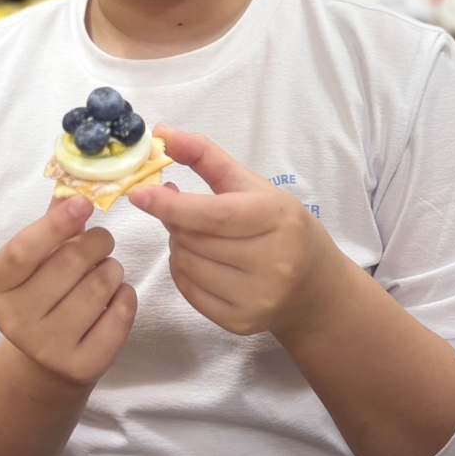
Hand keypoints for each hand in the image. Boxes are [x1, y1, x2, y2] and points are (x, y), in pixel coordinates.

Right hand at [0, 195, 137, 386]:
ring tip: (105, 272)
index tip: (84, 203)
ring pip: (101, 286)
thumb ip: (50, 222)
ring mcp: (49, 347)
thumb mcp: (35, 260)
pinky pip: (121, 314)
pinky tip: (115, 296)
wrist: (45, 362)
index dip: (56, 224)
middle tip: (102, 241)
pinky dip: (126, 296)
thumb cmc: (42, 294)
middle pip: (71, 263)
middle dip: (98, 242)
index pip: (24, 251)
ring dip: (113, 269)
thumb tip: (73, 182)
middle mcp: (16, 320)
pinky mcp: (83, 366)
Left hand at [130, 127, 349, 341]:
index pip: (213, 214)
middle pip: (195, 239)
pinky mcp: (242, 322)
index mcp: (278, 219)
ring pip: (187, 265)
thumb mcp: (252, 185)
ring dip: (179, 246)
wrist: (314, 286)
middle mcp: (273, 262)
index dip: (171, 205)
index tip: (140, 194)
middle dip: (176, 221)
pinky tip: (199, 260)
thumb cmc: (280, 226)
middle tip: (182, 211)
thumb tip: (162, 133)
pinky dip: (183, 271)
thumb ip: (206, 156)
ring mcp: (258, 297)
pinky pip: (189, 292)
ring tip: (198, 236)